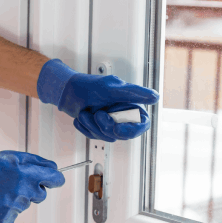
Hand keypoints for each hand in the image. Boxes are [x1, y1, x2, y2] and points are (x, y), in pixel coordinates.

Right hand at [0, 150, 64, 222]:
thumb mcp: (10, 156)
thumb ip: (35, 161)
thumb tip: (54, 168)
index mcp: (27, 173)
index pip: (56, 179)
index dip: (55, 179)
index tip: (51, 180)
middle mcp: (23, 190)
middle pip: (41, 195)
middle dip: (32, 190)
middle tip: (13, 183)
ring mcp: (15, 206)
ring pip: (25, 206)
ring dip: (16, 199)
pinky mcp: (5, 218)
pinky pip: (13, 217)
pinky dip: (5, 211)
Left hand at [36, 59, 159, 141]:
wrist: (67, 92)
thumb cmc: (89, 86)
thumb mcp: (113, 88)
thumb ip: (134, 93)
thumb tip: (155, 97)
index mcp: (131, 105)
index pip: (142, 124)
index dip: (132, 130)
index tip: (117, 129)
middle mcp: (122, 115)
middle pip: (122, 134)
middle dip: (105, 126)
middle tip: (97, 113)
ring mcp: (110, 123)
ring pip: (106, 136)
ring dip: (92, 125)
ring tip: (86, 111)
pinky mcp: (97, 128)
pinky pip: (94, 136)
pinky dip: (85, 127)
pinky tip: (82, 116)